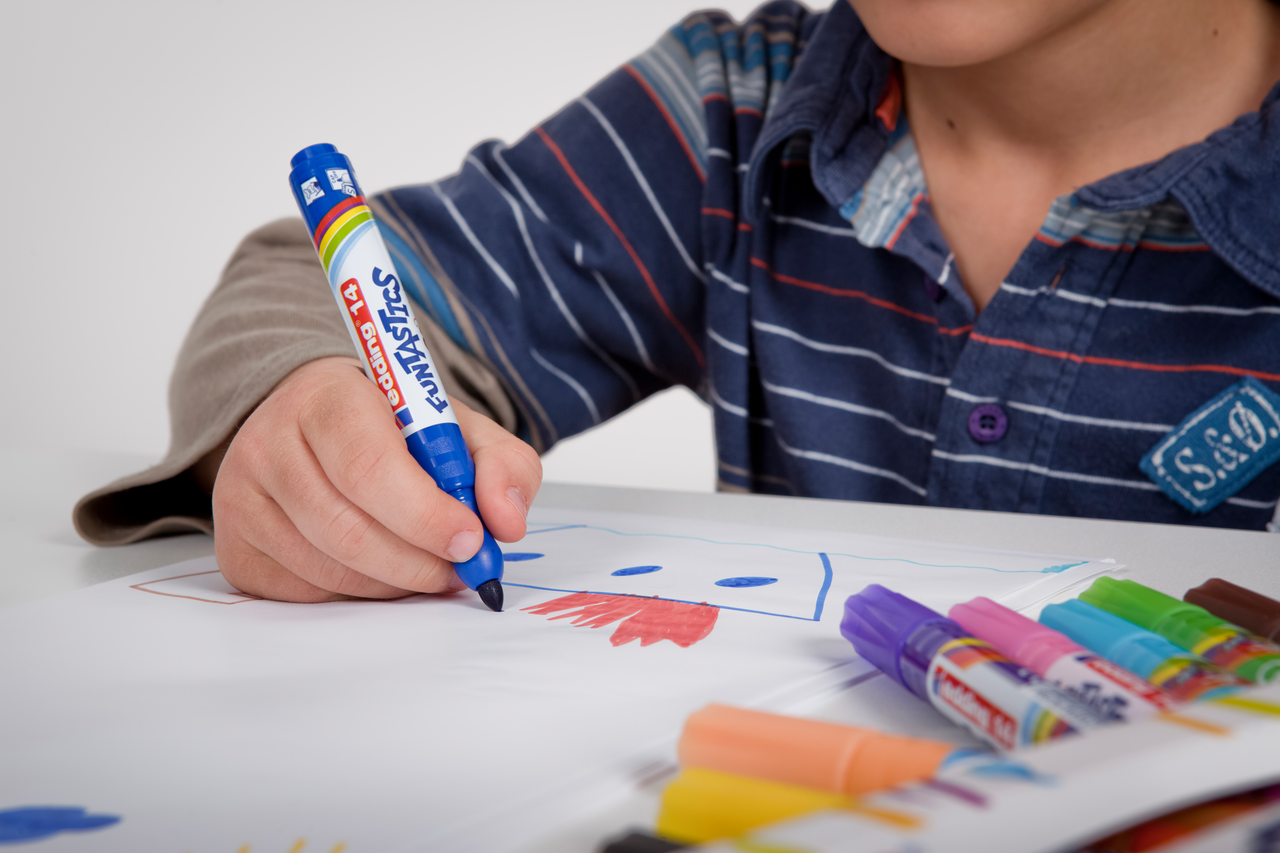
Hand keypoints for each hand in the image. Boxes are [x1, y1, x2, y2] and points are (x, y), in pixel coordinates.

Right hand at [206, 356, 541, 601]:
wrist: (320, 424)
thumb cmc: (393, 429)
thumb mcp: (461, 428)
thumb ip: (502, 465)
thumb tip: (506, 522)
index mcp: (326, 397)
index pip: (368, 467)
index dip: (425, 514)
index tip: (471, 538)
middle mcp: (268, 442)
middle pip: (346, 529)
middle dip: (419, 562)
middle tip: (461, 567)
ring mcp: (242, 498)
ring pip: (330, 570)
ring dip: (395, 582)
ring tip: (428, 565)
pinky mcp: (235, 547)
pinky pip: (307, 593)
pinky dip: (359, 593)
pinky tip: (381, 567)